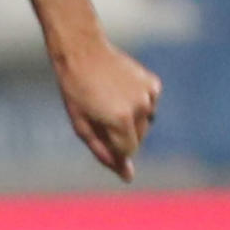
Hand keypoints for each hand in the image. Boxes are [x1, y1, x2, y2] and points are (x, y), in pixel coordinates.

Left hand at [52, 36, 159, 181]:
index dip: (113, 147)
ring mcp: (149, 94)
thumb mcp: (82, 126)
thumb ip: (105, 153)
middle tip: (99, 114)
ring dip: (131, 120)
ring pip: (145, 123)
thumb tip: (127, 177)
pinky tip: (121, 91)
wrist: (83, 52)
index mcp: (121, 121)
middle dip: (121, 135)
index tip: (99, 132)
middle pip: (137, 139)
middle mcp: (141, 108)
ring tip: (108, 101)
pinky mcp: (153, 84)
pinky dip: (139, 104)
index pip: (127, 152)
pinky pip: (150, 105)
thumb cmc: (76, 91)